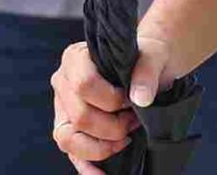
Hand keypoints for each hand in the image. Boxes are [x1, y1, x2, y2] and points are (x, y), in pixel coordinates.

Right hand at [52, 32, 178, 171]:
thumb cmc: (145, 57)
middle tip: (133, 121)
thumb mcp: (153, 53)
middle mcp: (63, 83)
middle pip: (80, 117)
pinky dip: (87, 166)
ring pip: (68, 139)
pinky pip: (72, 153)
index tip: (130, 101)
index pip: (83, 85)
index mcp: (76, 58)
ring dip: (100, 147)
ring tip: (124, 140)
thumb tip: (139, 98)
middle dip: (112, 127)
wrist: (148, 66)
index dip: (110, 100)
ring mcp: (64, 109)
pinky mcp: (70, 129)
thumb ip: (147, 69)